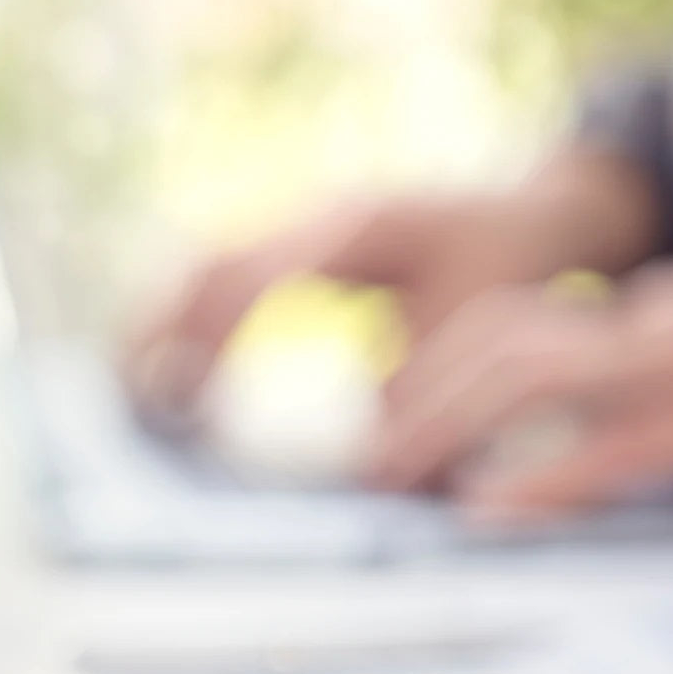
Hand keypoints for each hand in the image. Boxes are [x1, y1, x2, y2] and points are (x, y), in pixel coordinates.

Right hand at [124, 145, 657, 422]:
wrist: (544, 209)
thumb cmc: (516, 265)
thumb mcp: (478, 330)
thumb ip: (416, 392)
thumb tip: (357, 465)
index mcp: (355, 228)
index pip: (255, 280)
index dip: (212, 342)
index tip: (188, 406)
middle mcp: (316, 217)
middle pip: (208, 263)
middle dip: (159, 330)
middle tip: (128, 399)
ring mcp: (304, 224)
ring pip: (206, 265)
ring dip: (166, 326)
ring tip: (138, 393)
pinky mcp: (302, 245)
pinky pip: (230, 277)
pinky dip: (196, 322)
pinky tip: (183, 374)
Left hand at [369, 261, 672, 522]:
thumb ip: (622, 400)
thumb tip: (518, 455)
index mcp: (648, 315)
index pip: (509, 325)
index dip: (430, 369)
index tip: (382, 417)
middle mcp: (659, 324)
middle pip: (503, 344)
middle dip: (420, 401)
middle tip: (369, 466)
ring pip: (538, 380)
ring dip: (449, 430)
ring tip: (398, 483)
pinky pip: (614, 445)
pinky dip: (544, 478)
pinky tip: (489, 511)